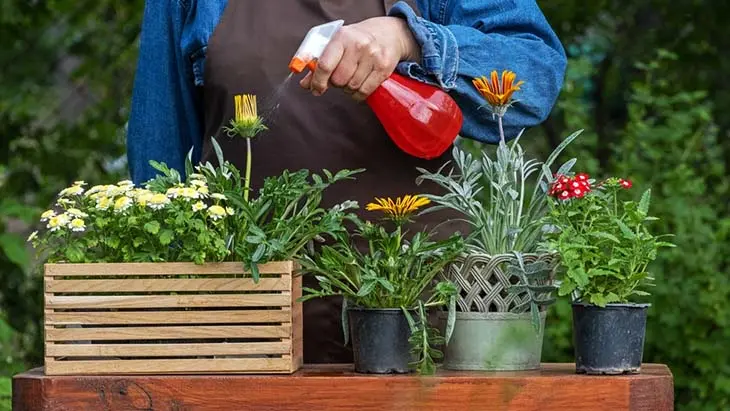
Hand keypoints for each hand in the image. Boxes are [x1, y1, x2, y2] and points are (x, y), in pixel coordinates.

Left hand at [299, 16, 419, 100]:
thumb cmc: (357, 40)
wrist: (388, 33)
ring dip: (348, 88)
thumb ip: (320, 64)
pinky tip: (359, 85)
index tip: (316, 88)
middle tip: (339, 77)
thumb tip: (306, 84)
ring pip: (352, 87)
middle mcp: (358, 45)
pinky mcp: (384, 68)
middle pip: (338, 80)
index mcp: (341, 38)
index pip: (325, 65)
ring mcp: (373, 56)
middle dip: (335, 83)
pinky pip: (365, 91)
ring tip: (351, 77)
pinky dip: (358, 94)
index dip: (318, 81)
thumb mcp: (337, 44)